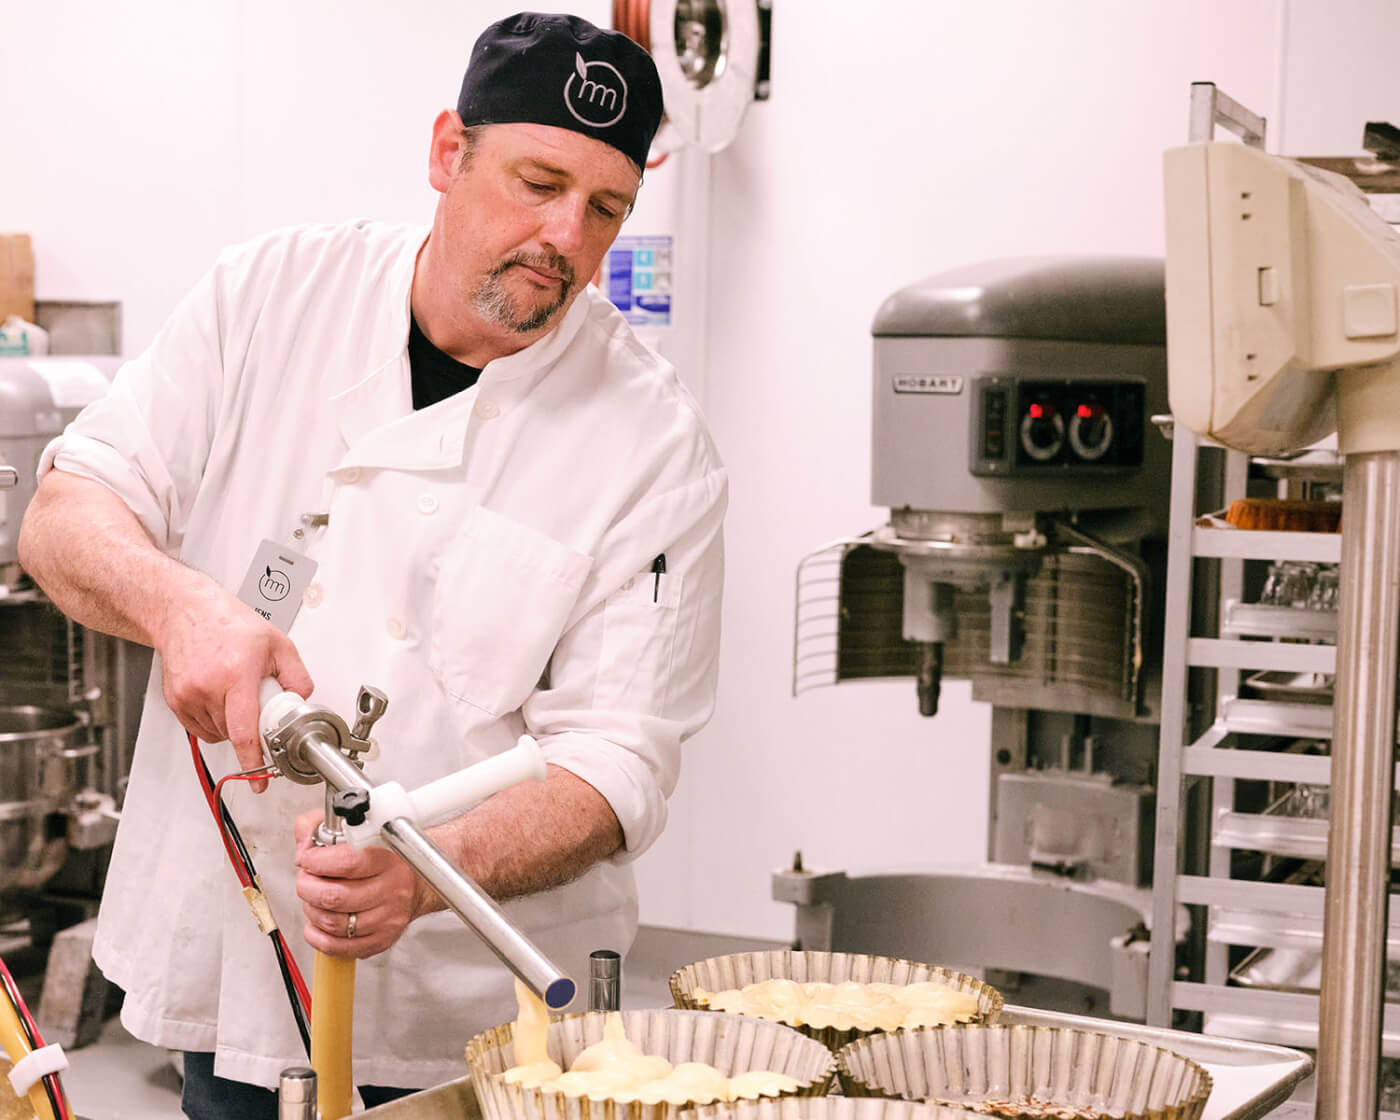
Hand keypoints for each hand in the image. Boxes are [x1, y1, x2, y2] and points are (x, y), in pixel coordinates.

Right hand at [156, 576, 313, 789]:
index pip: (244, 730)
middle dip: (250, 726)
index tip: (260, 782)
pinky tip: (219, 697)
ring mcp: (188, 695)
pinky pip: (200, 728)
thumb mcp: (277, 643)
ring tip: (235, 691)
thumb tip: (301, 704)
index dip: (254, 759)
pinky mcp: (175, 701)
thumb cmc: (229, 624)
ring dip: (231, 724)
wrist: (185, 612)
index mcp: (237, 673)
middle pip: (234, 733)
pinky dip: (215, 721)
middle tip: (255, 702)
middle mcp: (208, 686)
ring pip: (217, 733)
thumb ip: (297, 677)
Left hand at [293, 810, 430, 958]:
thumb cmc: (387, 857)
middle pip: (335, 897)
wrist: (420, 882)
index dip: (316, 861)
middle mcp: (391, 890)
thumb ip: (323, 825)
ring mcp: (387, 919)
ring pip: (333, 923)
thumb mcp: (359, 831)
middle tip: (306, 879)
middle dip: (308, 887)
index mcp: (388, 859)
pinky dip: (317, 936)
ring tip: (314, 898)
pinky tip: (318, 922)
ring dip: (311, 910)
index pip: (346, 862)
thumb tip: (303, 838)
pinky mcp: (380, 940)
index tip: (307, 858)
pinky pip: (337, 947)